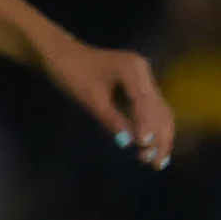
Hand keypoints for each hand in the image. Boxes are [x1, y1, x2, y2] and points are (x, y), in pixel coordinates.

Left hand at [40, 34, 174, 168]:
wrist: (61, 55)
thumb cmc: (71, 73)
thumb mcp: (90, 99)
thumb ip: (111, 119)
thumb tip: (128, 143)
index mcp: (133, 70)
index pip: (144, 103)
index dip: (147, 126)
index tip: (145, 148)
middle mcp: (143, 71)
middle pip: (159, 108)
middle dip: (160, 137)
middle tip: (156, 164)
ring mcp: (143, 77)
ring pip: (159, 111)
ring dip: (159, 136)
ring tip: (156, 162)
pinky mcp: (138, 85)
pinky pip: (150, 109)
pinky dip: (152, 128)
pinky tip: (151, 147)